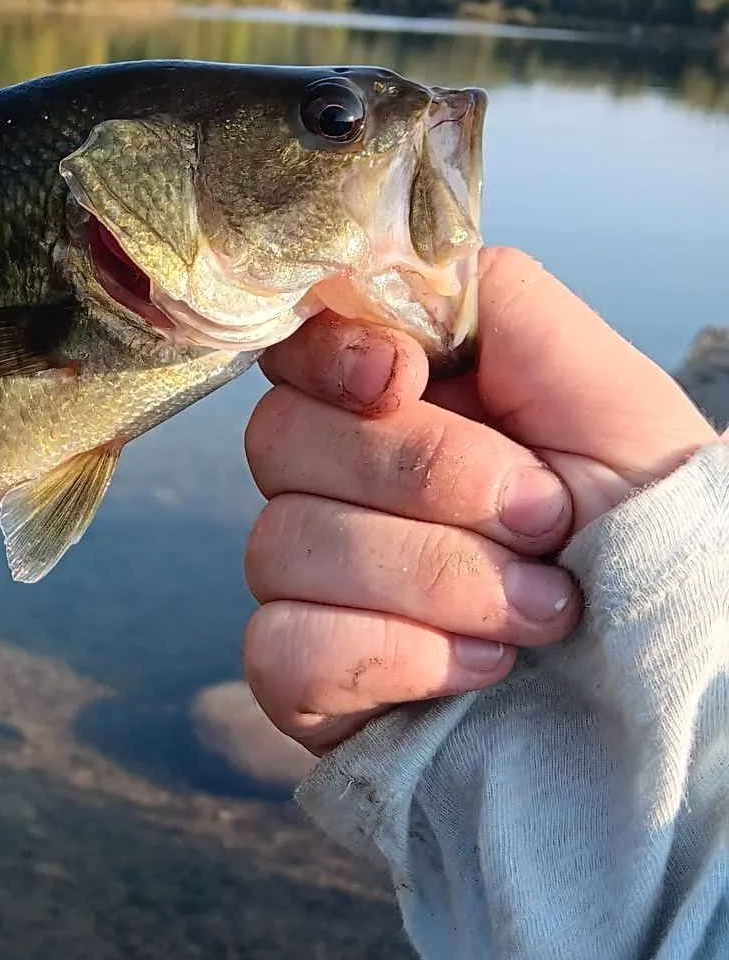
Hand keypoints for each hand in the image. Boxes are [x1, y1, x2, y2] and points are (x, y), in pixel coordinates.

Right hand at [243, 247, 717, 753]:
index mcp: (402, 407)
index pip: (294, 350)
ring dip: (438, 581)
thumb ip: (499, 303)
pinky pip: (280, 647)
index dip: (331, 357)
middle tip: (544, 524)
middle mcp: (336, 489)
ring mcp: (311, 589)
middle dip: (430, 482)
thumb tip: (382, 270)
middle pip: (279, 443)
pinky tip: (478, 671)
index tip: (403, 380)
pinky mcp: (303, 682)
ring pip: (282, 547)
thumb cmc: (654, 540)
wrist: (681, 689)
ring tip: (542, 616)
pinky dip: (392, 655)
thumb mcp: (607, 394)